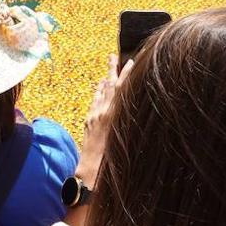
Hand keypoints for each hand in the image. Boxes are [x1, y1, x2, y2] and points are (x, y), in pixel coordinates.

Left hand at [79, 54, 132, 188]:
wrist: (91, 170)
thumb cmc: (112, 160)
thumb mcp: (125, 139)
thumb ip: (128, 122)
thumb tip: (137, 109)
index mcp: (113, 115)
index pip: (121, 88)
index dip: (126, 74)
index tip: (131, 61)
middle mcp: (102, 112)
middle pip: (108, 85)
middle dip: (112, 69)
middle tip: (113, 55)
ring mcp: (93, 115)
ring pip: (100, 92)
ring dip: (105, 78)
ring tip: (108, 65)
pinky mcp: (88, 121)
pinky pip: (94, 101)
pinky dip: (98, 92)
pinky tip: (100, 86)